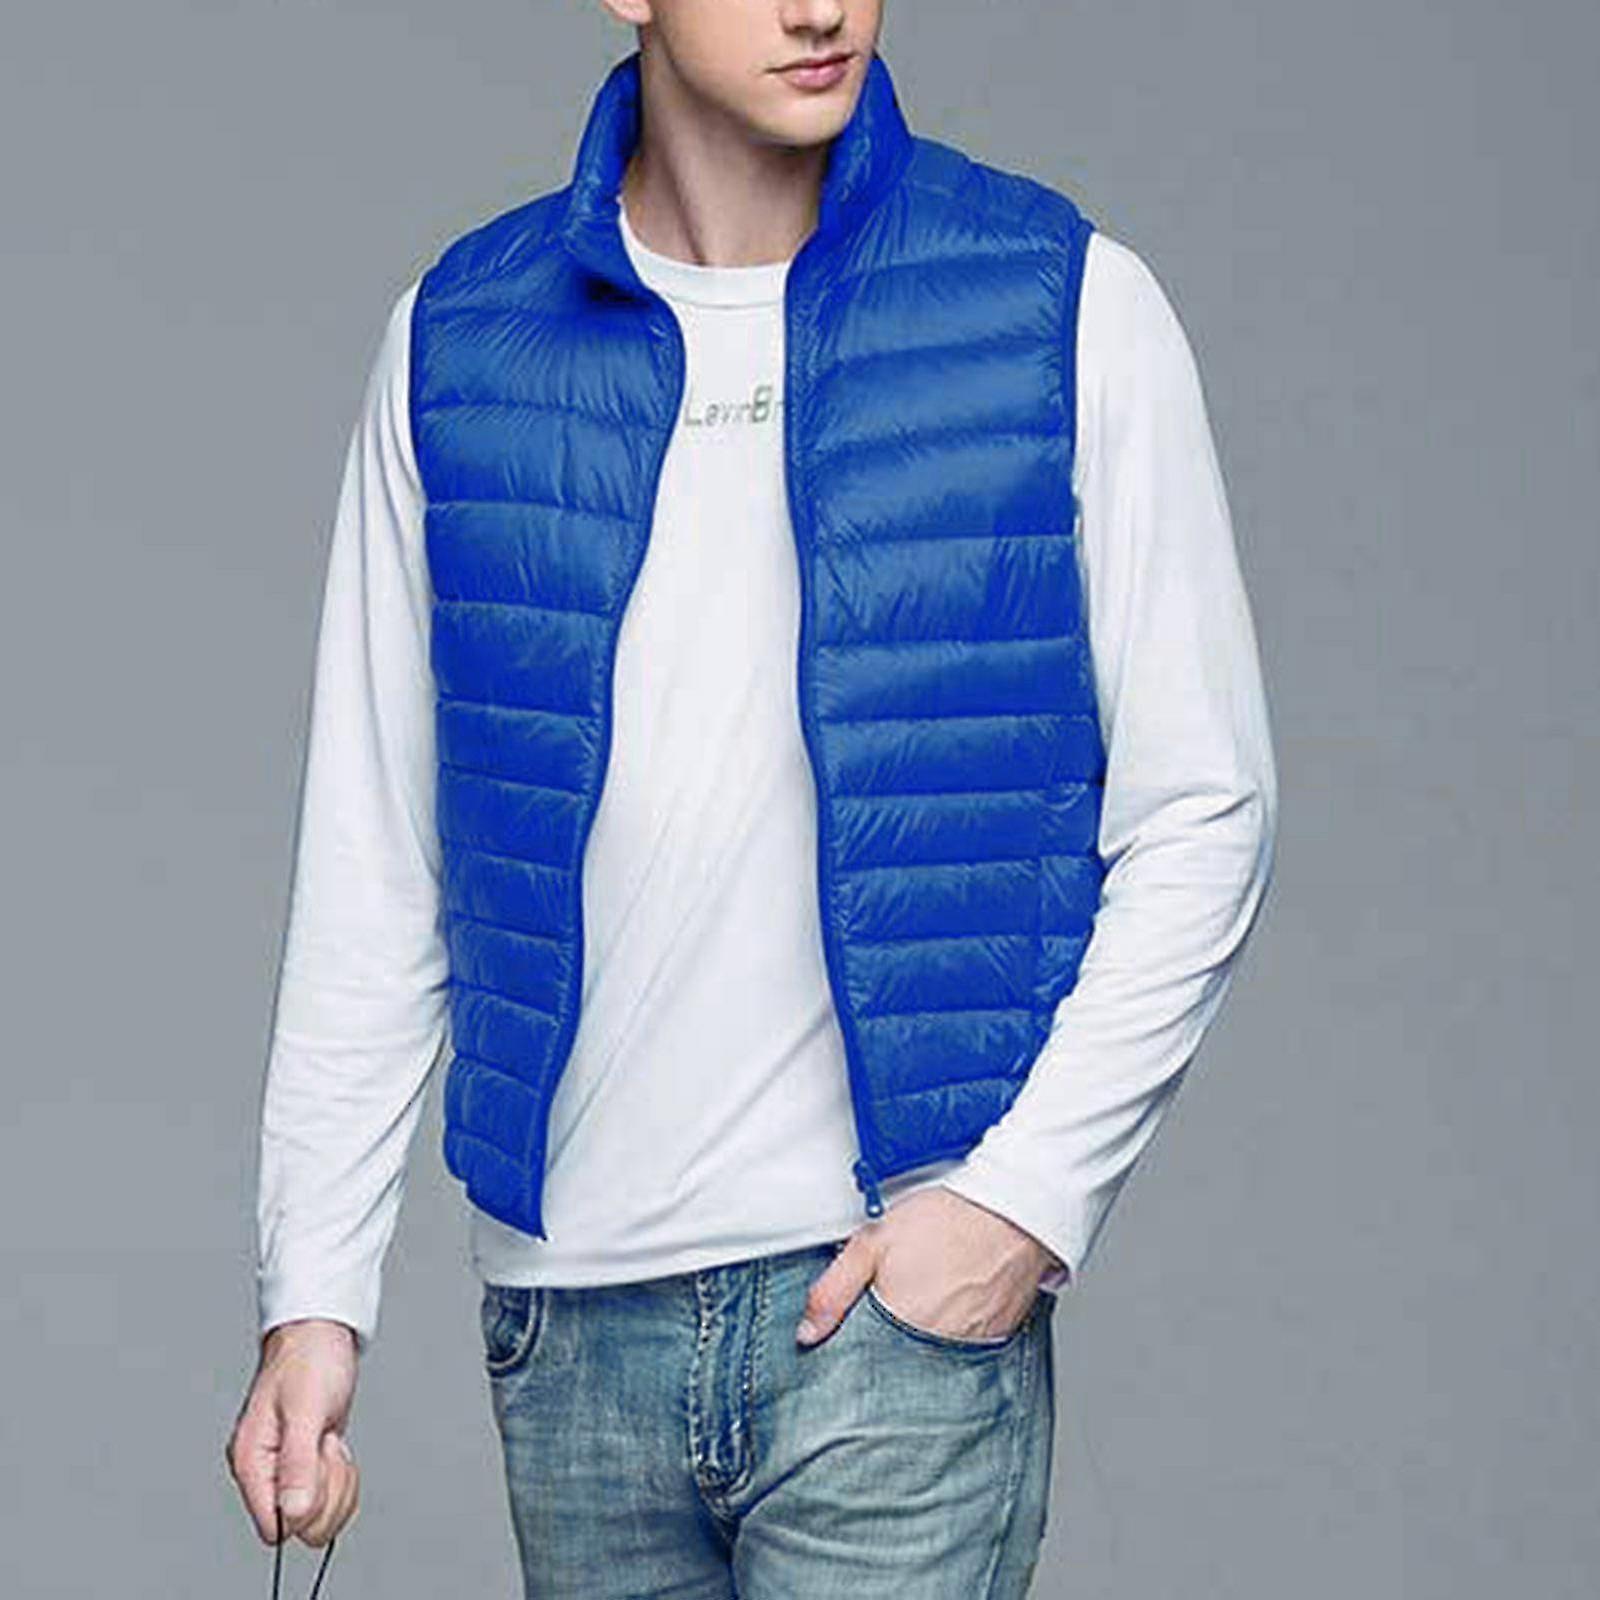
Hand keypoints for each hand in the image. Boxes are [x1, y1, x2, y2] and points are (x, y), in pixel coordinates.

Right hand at [226, 1319, 361, 1547]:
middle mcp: (264, 1473)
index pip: (275, 1526)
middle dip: (329, 1488)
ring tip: (328, 1439)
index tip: (317, 1462)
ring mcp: (284, 1472)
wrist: (321, 1334)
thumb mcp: (307, 1408)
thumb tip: (294, 1513)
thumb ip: (298, 1463)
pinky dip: (342, 1477)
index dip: (306, 1505)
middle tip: (325, 1443)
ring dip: (338, 1481)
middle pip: (302, 1526)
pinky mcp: (305, 1468)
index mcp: (251, 1462)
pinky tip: (333, 1445)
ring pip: (318, 1516)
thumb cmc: (310, 1359)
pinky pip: (329, 1498)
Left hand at [795, 1185, 1053, 1345]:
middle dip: (889, 1346)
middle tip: (897, 1307)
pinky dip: (956, 1333)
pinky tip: (954, 1304)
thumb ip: (834, 1290)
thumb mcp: (872, 1243)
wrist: (1010, 1208)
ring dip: (924, 1339)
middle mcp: (936, 1346)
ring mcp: (971, 1347)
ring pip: (933, 1358)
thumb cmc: (945, 1219)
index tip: (854, 1335)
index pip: (867, 1364)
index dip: (857, 1349)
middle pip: (900, 1363)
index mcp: (900, 1327)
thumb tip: (808, 1333)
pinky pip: (967, 1350)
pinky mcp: (998, 1338)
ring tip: (928, 1301)